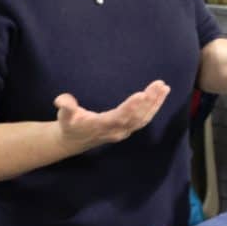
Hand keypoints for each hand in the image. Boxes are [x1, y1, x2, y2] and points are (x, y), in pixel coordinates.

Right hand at [54, 80, 170, 154]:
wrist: (75, 140)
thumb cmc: (69, 124)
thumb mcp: (64, 116)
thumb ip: (66, 108)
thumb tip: (61, 100)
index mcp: (101, 126)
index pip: (119, 117)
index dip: (131, 107)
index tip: (142, 95)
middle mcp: (116, 130)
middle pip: (136, 117)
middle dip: (149, 101)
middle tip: (159, 85)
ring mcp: (124, 131)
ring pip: (144, 118)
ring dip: (156, 103)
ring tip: (164, 87)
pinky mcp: (129, 128)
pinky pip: (145, 119)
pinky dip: (154, 107)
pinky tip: (161, 95)